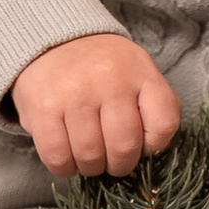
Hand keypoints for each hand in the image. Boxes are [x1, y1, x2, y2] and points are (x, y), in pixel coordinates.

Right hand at [9, 33, 180, 178]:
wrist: (54, 40)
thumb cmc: (101, 67)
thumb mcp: (138, 71)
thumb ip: (154, 105)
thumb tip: (155, 148)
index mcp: (139, 71)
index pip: (163, 123)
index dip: (154, 145)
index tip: (142, 145)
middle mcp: (109, 80)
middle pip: (125, 146)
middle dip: (119, 165)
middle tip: (112, 161)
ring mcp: (74, 94)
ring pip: (91, 156)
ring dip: (91, 168)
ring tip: (88, 159)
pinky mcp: (44, 107)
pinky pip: (58, 156)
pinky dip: (64, 168)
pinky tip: (67, 160)